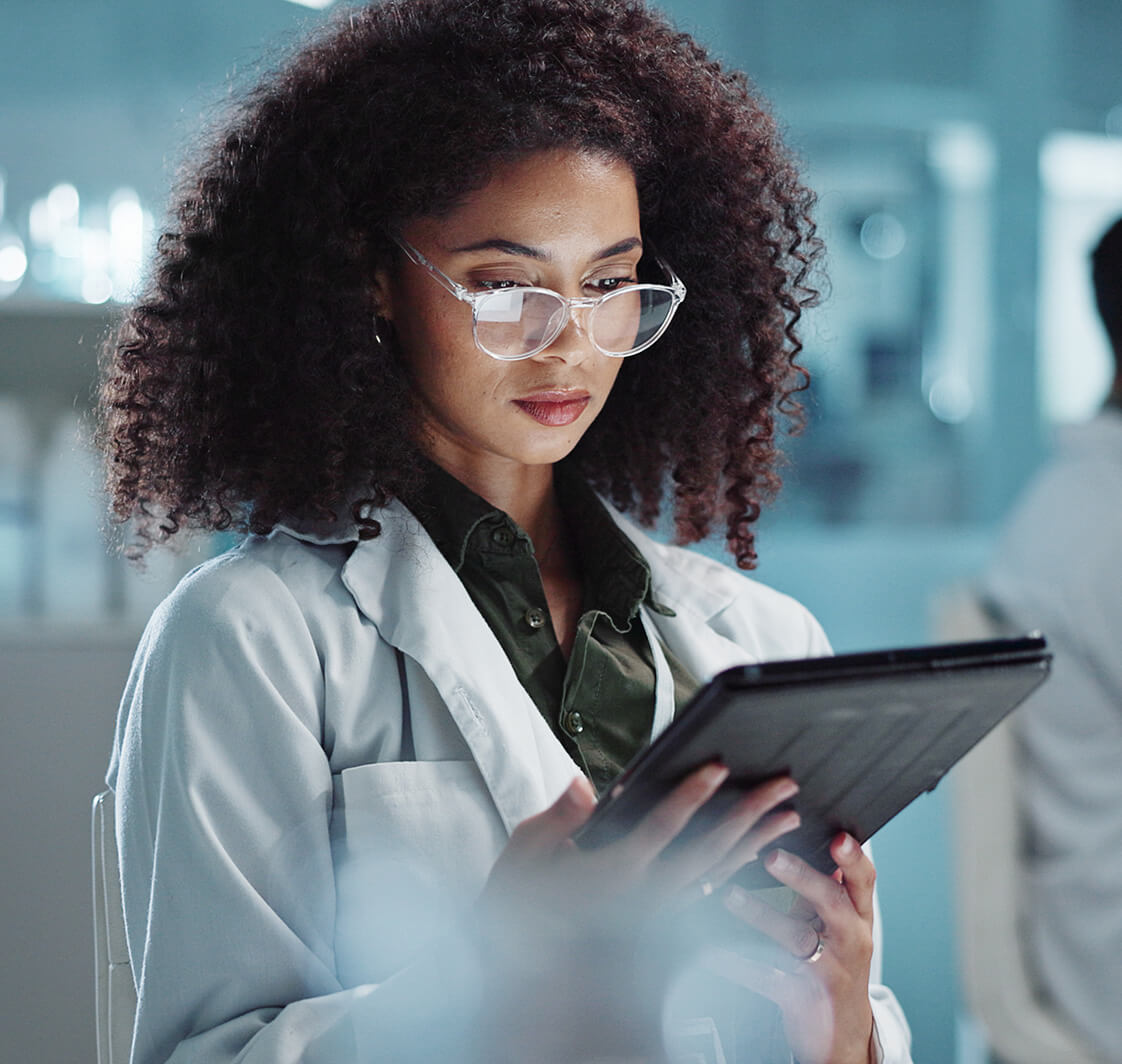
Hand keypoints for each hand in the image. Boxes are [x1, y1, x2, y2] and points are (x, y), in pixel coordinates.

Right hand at [470, 766, 801, 1060]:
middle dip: (749, 814)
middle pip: (708, 848)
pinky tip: (756, 851)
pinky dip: (737, 868)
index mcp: (611, 874)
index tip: (718, 767)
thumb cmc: (520, 908)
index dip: (692, 794)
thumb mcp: (524, 856)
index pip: (661, 827)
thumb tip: (583, 786)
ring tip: (787, 814)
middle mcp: (643, 894)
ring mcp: (657, 910)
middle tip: (783, 786)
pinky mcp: (660, 918)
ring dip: (755, 841)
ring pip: (717, 871)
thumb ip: (559, 819)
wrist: (524, 970)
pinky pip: (709, 890)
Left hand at [706, 832, 877, 1063]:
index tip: (839, 836)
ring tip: (729, 894)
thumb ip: (825, 884)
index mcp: (858, 915)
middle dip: (802, 876)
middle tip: (771, 855)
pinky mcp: (802, 998)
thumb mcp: (838, 924)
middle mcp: (849, 940)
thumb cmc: (834, 961)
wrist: (842, 1035)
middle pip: (831, 901)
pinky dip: (736, 963)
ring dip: (759, 913)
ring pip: (795, 937)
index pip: (864, 880)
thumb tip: (803, 832)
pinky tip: (709, 950)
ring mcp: (827, 970)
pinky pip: (765, 977)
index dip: (854, 858)